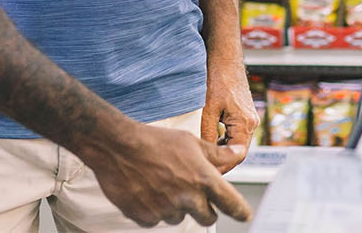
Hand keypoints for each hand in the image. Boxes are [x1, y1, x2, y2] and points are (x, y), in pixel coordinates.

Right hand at [80, 122, 253, 226]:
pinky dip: (154, 210)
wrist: (117, 146)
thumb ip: (217, 154)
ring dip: (176, 207)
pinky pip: (157, 220)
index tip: (243, 215)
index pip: (232, 204)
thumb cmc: (155, 141)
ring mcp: (166, 210)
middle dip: (204, 209)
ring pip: (180, 218)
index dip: (240, 211)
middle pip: (208, 218)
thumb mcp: (190, 142)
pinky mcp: (146, 218)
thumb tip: (239, 152)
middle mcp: (188, 198)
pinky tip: (147, 190)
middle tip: (192, 193)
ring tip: (161, 183)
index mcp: (204, 179)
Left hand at [201, 66, 258, 172]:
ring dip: (223, 151)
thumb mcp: (208, 109)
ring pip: (237, 143)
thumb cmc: (217, 78)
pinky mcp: (244, 114)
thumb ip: (208, 133)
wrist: (225, 58)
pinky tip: (212, 142)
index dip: (224, 166)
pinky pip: (237, 134)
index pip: (238, 155)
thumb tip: (204, 153)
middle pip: (239, 152)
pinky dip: (225, 141)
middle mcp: (251, 122)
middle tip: (205, 169)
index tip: (210, 172)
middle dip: (223, 161)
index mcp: (245, 123)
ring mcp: (250, 118)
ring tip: (206, 158)